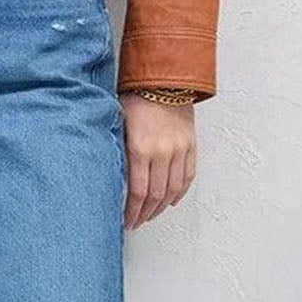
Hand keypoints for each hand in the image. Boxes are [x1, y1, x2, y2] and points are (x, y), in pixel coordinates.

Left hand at [118, 94, 197, 228]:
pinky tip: (170, 201)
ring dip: (161, 207)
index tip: (126, 221)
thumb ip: (118, 153)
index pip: (138, 192)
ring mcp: (179, 150)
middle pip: (155, 195)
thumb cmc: (135, 98)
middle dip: (144, 213)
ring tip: (150, 215)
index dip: (132, 211)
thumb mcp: (118, 125)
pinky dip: (179, 192)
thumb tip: (110, 179)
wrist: (163, 79)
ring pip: (173, 189)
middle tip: (136, 222)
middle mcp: (162, 152)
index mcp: (140, 149)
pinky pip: (188, 176)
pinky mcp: (191, 146)